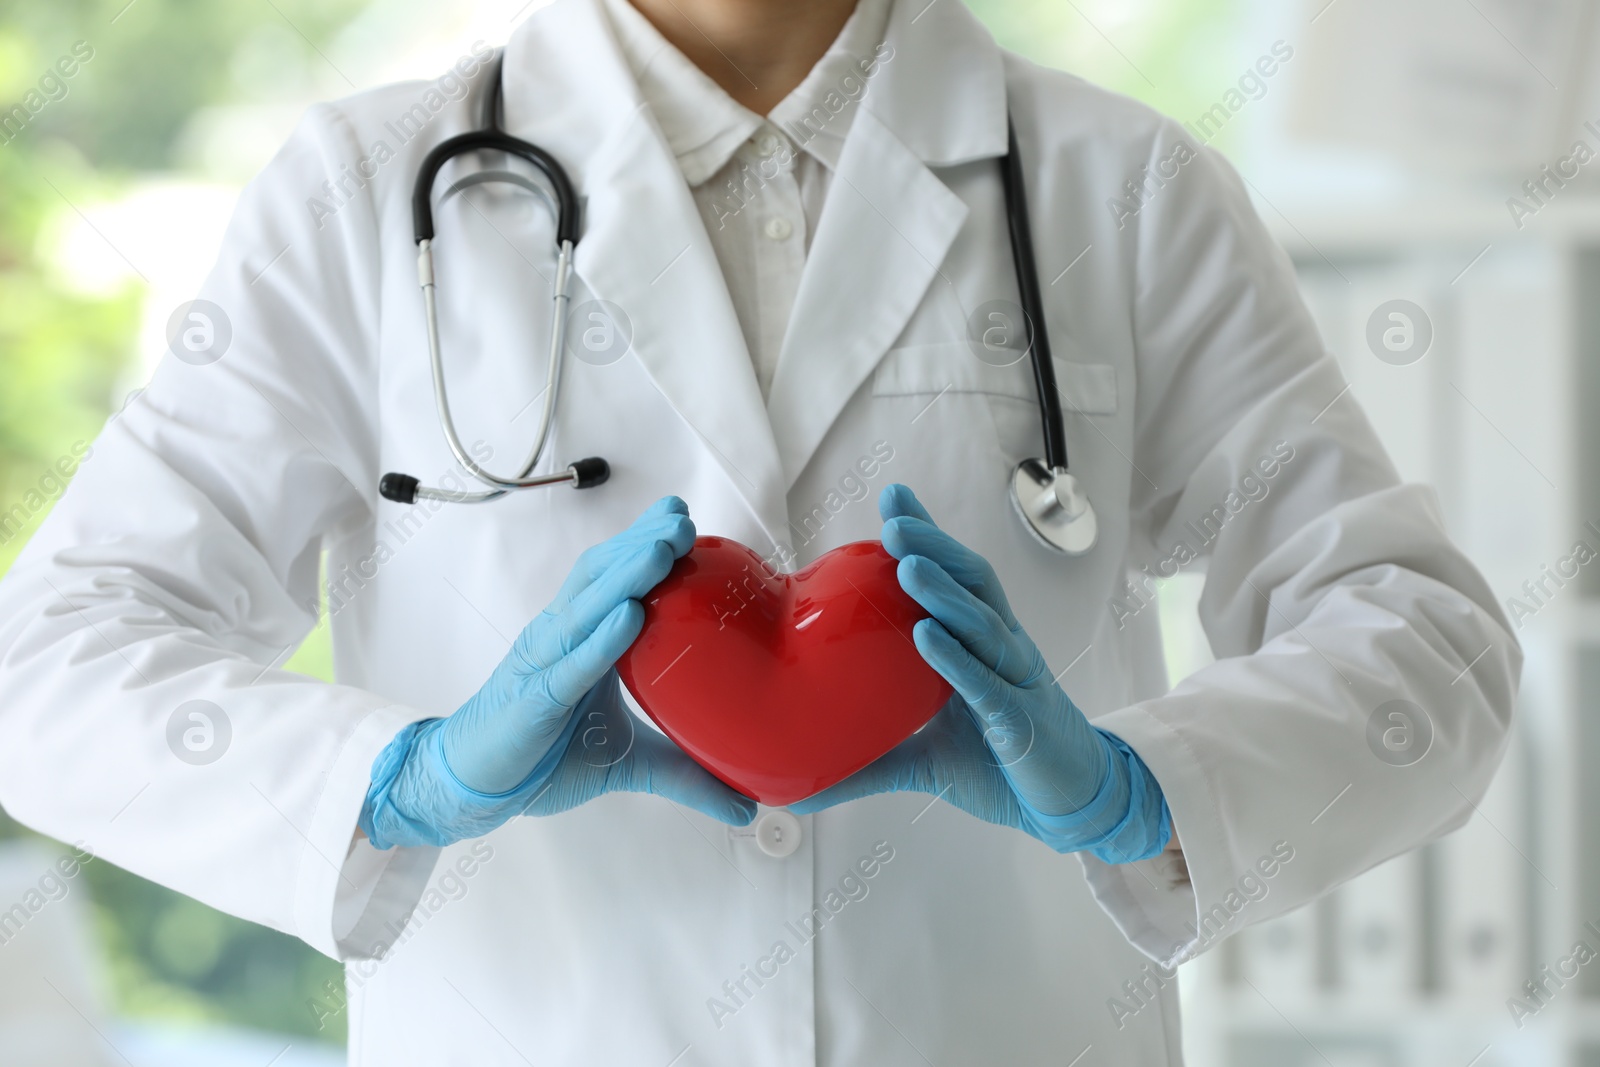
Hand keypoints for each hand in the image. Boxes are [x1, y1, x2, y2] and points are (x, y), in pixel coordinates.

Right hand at [360, 497, 756, 848]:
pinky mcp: (534, 702)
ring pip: (585, 609)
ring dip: (626, 575)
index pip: (612, 580)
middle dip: (642, 543)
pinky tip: (629, 616)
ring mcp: (544, 666)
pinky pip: (570, 666)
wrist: (474, 786)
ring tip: (664, 549)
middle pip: (600, 577)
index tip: (681, 517)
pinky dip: (600, 639)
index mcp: (581, 639)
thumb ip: (685, 773)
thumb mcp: (629, 761)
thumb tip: (744, 802)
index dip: (642, 544)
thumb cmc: (543, 756)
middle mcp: (560, 639)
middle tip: (682, 519)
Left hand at [789, 485, 1169, 862]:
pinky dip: (958, 658)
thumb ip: (868, 763)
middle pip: (973, 584)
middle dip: (935, 547)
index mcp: (982, 646)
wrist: (1071, 808)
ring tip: (907, 564)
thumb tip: (803, 786)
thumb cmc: (1002, 767)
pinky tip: (927, 635)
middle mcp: (1002, 651)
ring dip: (945, 591)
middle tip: (894, 520)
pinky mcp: (1021, 723)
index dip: (930, 538)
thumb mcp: (924, 759)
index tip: (893, 499)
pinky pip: (988, 684)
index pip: (957, 580)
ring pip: (983, 624)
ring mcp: (1016, 683)